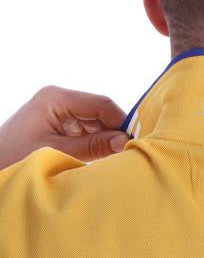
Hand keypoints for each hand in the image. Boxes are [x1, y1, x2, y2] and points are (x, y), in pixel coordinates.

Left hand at [0, 85, 129, 169]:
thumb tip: (125, 142)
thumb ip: (93, 146)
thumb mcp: (57, 152)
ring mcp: (57, 113)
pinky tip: (101, 159)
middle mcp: (59, 101)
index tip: (136, 143)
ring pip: (94, 124)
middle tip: (129, 154)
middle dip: (114, 133)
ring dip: (104, 141)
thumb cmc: (13, 159)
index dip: (122, 122)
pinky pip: (84, 133)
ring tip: (116, 159)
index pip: (101, 104)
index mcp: (56, 98)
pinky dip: (94, 145)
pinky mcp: (56, 127)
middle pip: (100, 113)